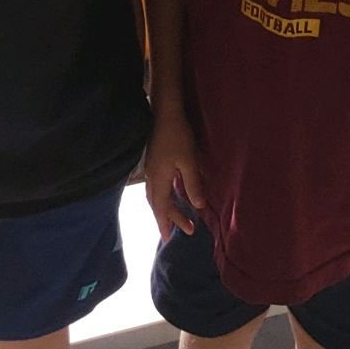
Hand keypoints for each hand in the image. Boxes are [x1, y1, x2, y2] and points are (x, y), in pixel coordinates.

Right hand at [142, 108, 205, 237]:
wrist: (164, 112)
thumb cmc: (177, 136)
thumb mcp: (189, 161)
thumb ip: (193, 184)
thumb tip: (198, 207)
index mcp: (159, 179)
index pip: (163, 207)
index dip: (172, 221)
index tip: (183, 234)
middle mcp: (151, 177)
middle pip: (156, 204)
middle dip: (164, 219)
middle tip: (170, 236)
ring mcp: (151, 169)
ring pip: (154, 195)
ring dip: (162, 209)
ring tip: (169, 219)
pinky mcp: (153, 161)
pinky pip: (155, 186)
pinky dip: (162, 197)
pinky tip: (170, 194)